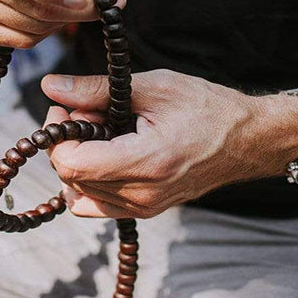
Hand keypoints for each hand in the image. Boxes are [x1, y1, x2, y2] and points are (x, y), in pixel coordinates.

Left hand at [41, 70, 297, 218]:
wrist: (247, 139)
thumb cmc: (206, 107)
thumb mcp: (152, 86)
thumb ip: (95, 89)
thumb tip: (50, 86)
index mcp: (146, 162)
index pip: (71, 164)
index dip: (58, 135)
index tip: (67, 110)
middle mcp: (143, 194)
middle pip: (70, 178)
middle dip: (67, 142)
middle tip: (88, 113)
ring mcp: (145, 208)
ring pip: (79, 193)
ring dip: (78, 160)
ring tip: (103, 132)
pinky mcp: (146, 211)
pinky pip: (98, 204)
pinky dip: (90, 179)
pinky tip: (107, 152)